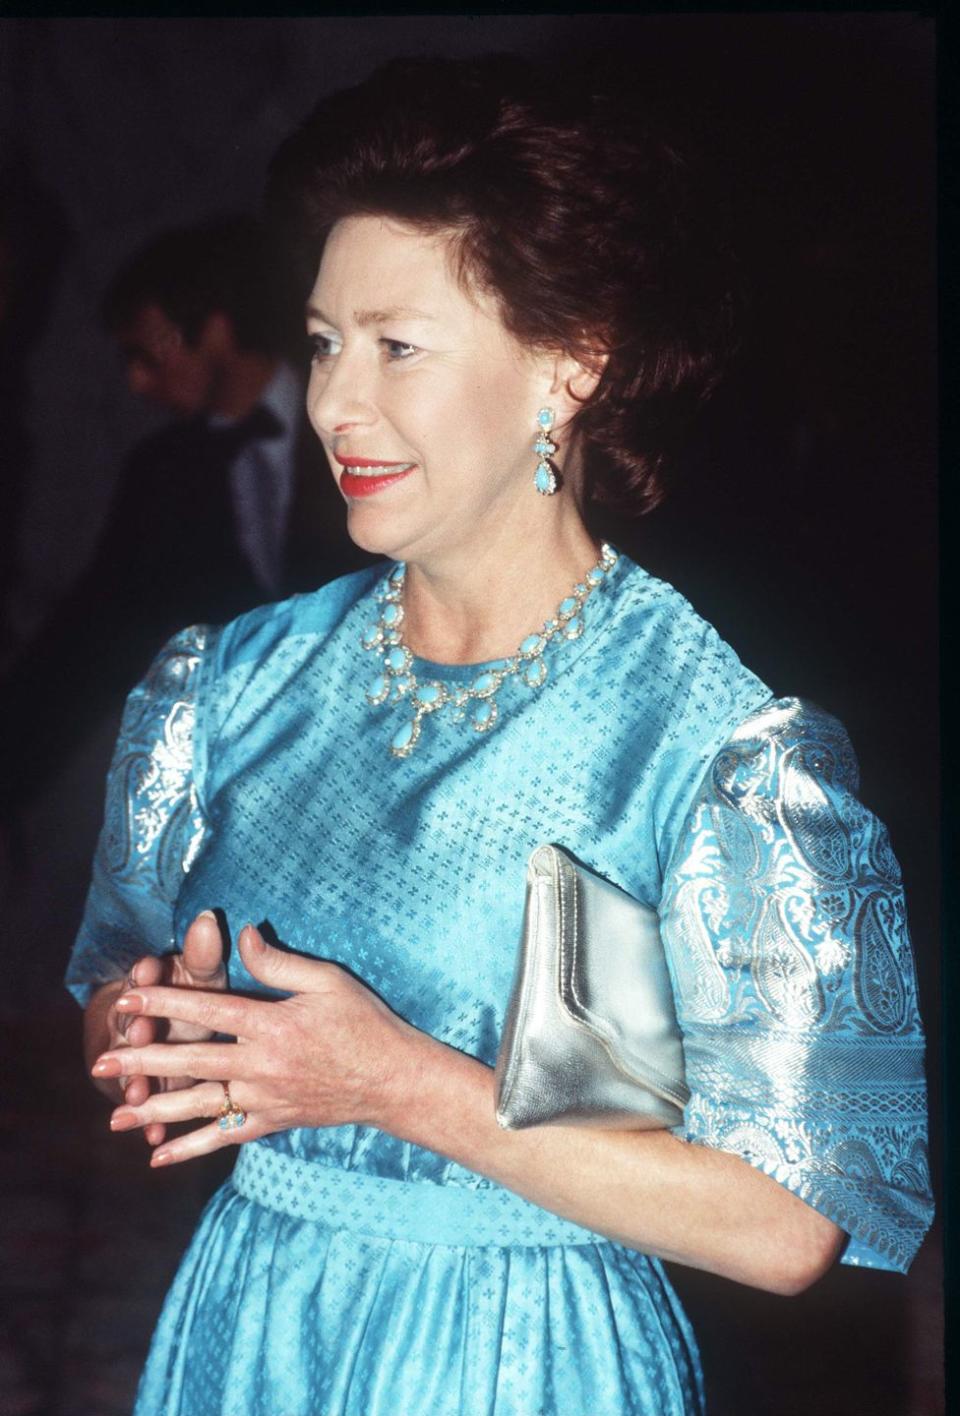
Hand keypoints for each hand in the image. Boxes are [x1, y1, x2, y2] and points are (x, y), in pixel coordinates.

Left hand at [94, 924, 416, 1166]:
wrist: (392, 1079)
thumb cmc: (363, 1022)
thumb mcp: (327, 981)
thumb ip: (279, 962)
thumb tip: (242, 936)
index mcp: (272, 1024)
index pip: (208, 1009)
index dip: (166, 1002)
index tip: (129, 996)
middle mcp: (263, 1064)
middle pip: (193, 1061)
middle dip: (144, 1059)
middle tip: (103, 1060)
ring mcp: (266, 1097)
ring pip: (201, 1104)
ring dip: (156, 1110)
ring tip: (116, 1115)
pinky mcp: (271, 1121)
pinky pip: (225, 1136)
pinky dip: (191, 1148)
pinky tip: (159, 1157)